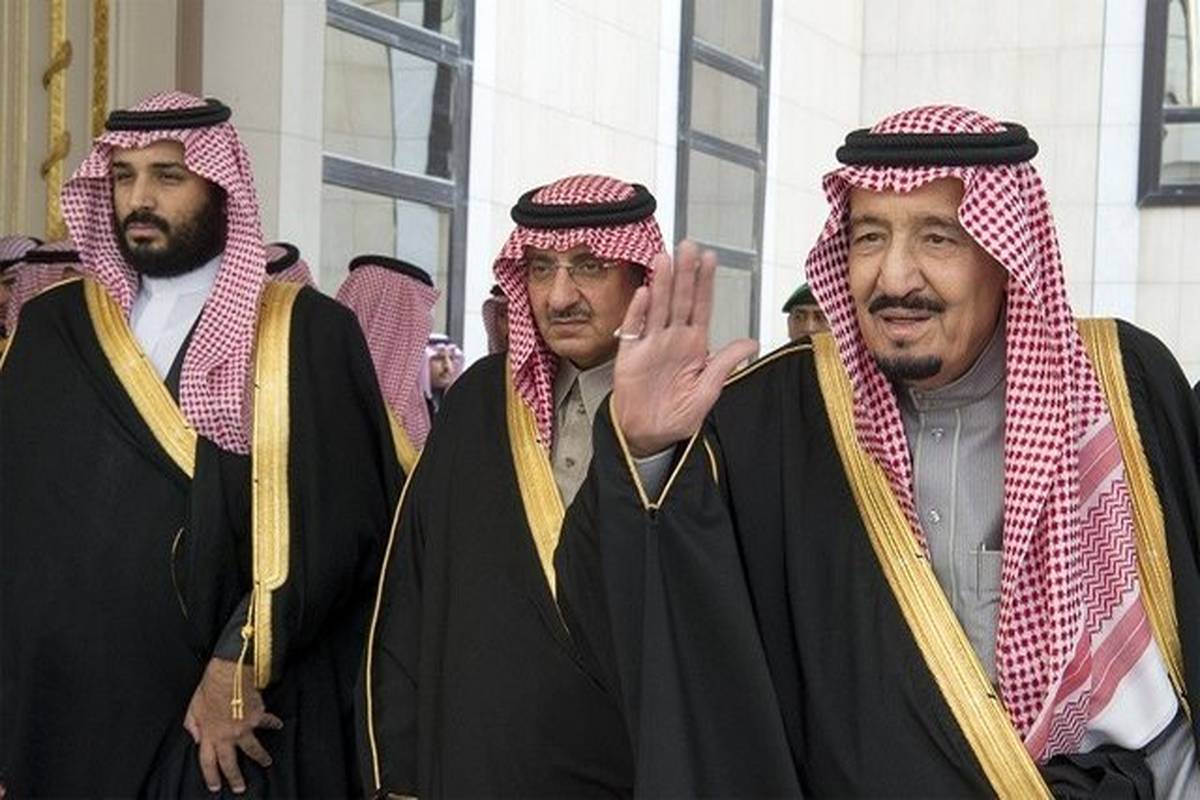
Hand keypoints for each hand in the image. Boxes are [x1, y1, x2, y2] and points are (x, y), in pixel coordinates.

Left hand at [183, 658, 282, 793]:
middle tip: (240, 788)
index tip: (215, 787)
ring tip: (266, 762)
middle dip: (235, 777)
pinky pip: (266, 722)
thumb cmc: (210, 687)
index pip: (208, 762)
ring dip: (260, 758)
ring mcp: (243, 728)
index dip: (211, 776)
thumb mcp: (193, 707)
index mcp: (209, 734)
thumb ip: (192, 725)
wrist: (229, 674)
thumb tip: (196, 738)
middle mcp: (226, 735)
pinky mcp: (257, 717)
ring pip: (252, 749)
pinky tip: (278, 725)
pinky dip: (273, 723)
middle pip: (230, 762)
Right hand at [612, 241, 757, 456]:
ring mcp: (650, 344)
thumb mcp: (708, 391)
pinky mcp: (629, 355)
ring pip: (657, 307)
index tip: (710, 258)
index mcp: (694, 345)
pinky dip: (638, 312)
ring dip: (661, 283)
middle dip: (684, 273)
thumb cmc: (678, 415)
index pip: (701, 307)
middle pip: (679, 300)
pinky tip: (644, 293)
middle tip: (688, 246)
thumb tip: (751, 342)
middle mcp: (672, 339)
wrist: (649, 435)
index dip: (705, 283)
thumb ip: (725, 364)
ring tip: (665, 259)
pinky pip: (633, 329)